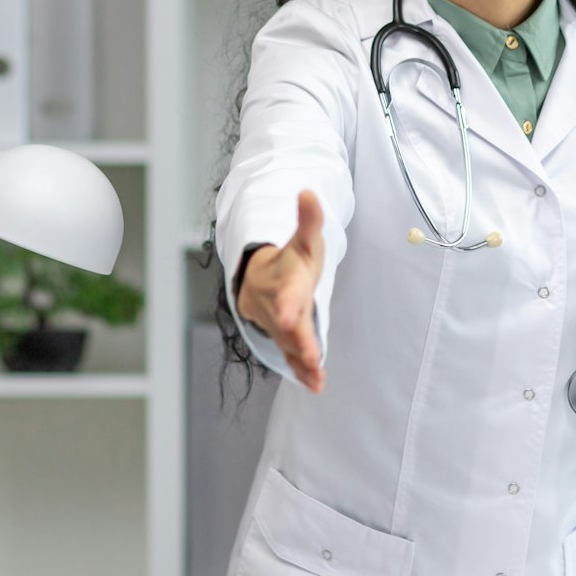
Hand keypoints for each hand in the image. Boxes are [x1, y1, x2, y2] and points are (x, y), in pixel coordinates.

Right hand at [236, 190, 326, 391]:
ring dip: (302, 360)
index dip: (287, 303)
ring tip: (317, 377)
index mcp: (284, 279)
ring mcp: (278, 323)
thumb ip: (308, 219)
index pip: (286, 291)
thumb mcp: (302, 239)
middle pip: (288, 323)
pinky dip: (301, 370)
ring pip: (289, 343)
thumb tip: (308, 192)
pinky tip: (315, 384)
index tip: (290, 315)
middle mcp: (278, 304)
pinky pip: (290, 354)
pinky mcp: (284, 337)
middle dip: (297, 339)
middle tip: (310, 356)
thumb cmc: (287, 260)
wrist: (258, 280)